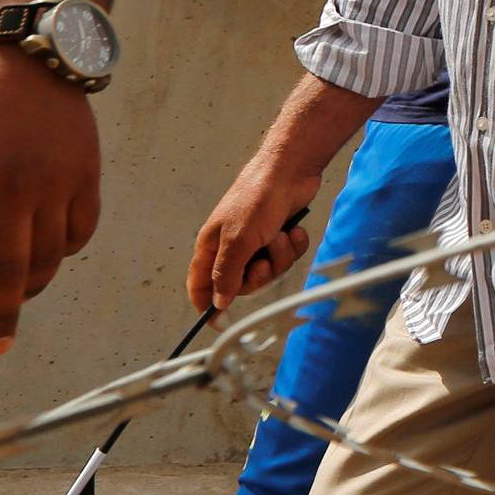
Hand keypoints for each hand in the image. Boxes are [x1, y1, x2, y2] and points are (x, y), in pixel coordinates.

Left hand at [0, 52, 100, 352]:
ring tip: (19, 289)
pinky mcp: (85, 174)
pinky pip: (80, 231)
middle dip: (5, 312)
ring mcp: (57, 182)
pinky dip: (63, 249)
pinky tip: (47, 247)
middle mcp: (18, 189)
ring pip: (51, 256)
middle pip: (18, 271)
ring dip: (33, 282)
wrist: (28, 58)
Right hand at [188, 156, 315, 311]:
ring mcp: (257, 240)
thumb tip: (218, 302)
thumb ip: (226, 273)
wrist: (291, 171)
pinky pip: (287, 257)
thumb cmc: (257, 198)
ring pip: (269, 270)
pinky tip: (294, 229)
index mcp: (212, 246)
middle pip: (241, 283)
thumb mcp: (238, 240)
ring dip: (280, 256)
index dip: (206, 303)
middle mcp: (232, 245)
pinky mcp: (279, 234)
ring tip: (281, 236)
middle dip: (259, 276)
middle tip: (264, 260)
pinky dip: (293, 246)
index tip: (217, 323)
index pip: (200, 284)